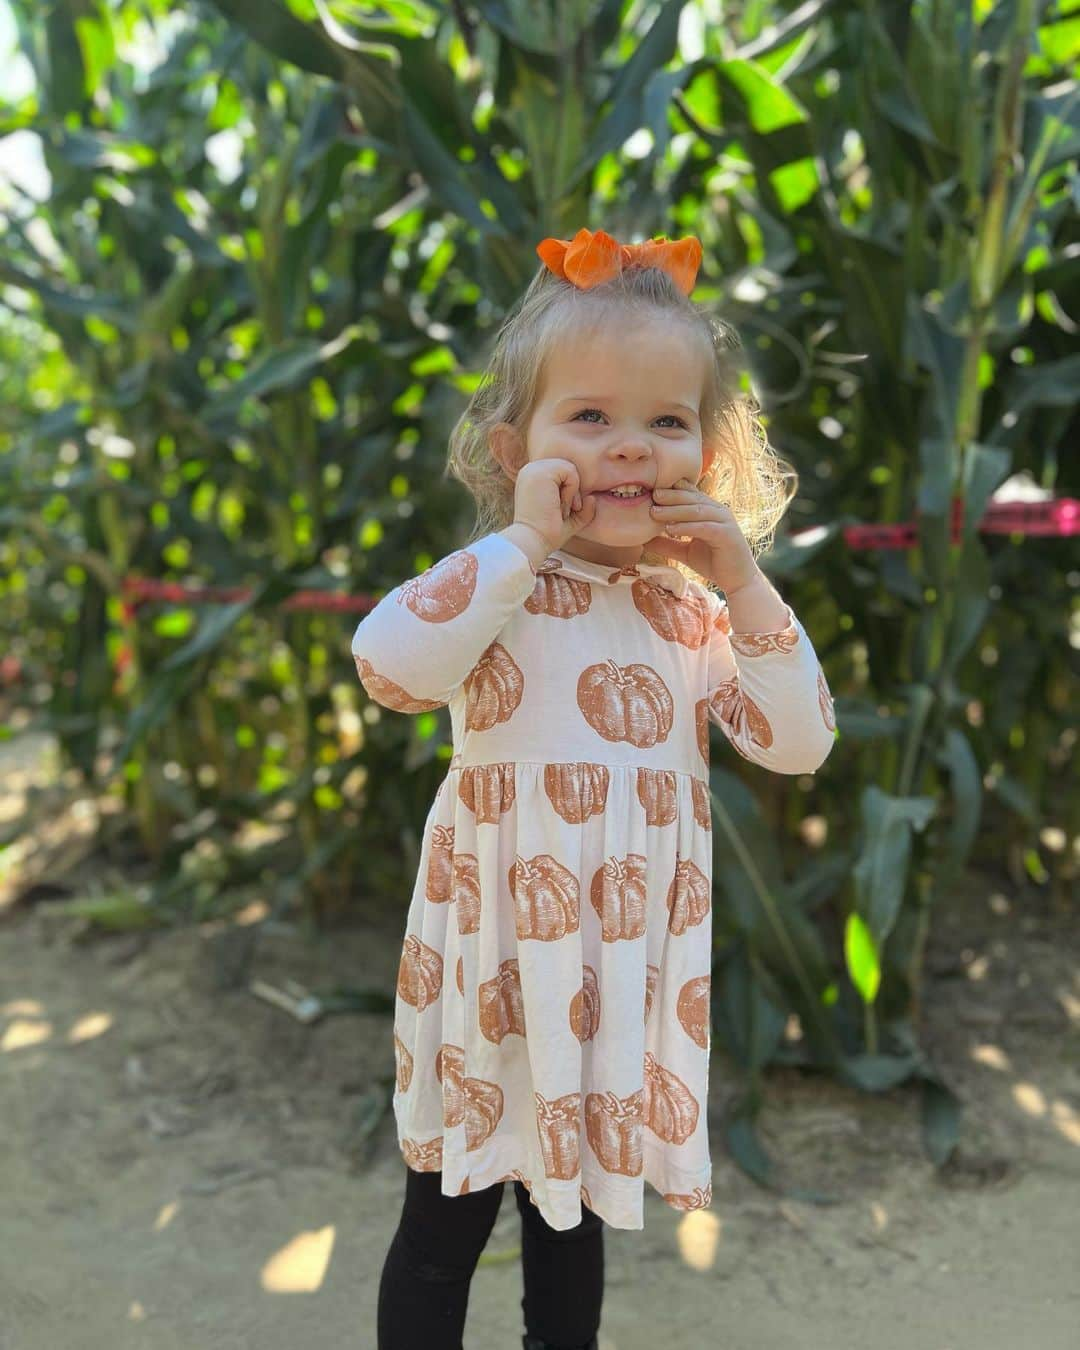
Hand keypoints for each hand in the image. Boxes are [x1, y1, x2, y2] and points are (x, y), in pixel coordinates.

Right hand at [511, 458, 598, 552]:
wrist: (533, 541)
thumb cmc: (548, 534)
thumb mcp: (570, 521)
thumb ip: (584, 510)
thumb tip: (592, 498)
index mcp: (533, 478)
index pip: (562, 473)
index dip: (569, 492)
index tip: (560, 512)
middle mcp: (531, 470)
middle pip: (567, 469)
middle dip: (572, 491)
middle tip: (563, 512)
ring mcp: (534, 469)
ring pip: (570, 469)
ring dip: (572, 492)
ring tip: (561, 509)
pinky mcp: (541, 472)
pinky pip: (570, 472)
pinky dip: (572, 490)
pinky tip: (560, 505)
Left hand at [643, 476, 759, 590]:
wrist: (738, 580)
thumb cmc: (714, 563)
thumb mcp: (685, 551)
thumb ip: (668, 544)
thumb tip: (643, 540)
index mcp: (710, 511)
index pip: (690, 494)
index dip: (672, 491)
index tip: (651, 490)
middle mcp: (718, 511)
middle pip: (691, 498)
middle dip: (671, 496)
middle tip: (652, 496)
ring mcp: (724, 521)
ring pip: (696, 511)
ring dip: (674, 511)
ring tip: (654, 513)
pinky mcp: (727, 534)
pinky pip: (704, 527)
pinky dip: (686, 527)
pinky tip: (670, 530)